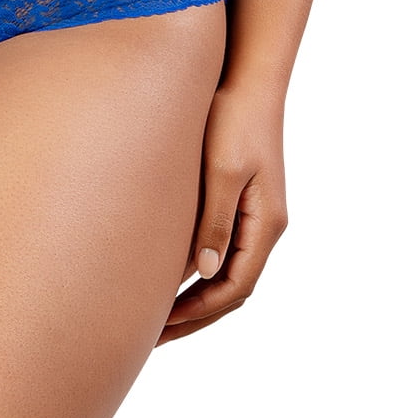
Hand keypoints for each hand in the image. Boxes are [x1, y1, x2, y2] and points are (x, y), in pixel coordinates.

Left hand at [157, 80, 288, 343]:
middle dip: (195, 317)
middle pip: (233, 289)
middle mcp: (265, 226)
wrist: (248, 79)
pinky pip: (224, 252)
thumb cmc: (233, 119)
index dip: (197, 313)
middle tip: (152, 339)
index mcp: (265, 224)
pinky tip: (169, 277)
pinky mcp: (242, 201)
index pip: (234, 288)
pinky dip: (199, 274)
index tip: (160, 329)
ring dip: (197, 299)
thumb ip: (213, 223)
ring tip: (159, 320)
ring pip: (228, 274)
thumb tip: (202, 275)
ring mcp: (256, 215)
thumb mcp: (221, 172)